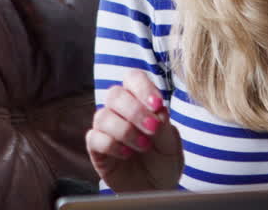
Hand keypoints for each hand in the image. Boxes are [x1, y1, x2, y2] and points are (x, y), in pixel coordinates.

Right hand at [85, 69, 183, 191]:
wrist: (157, 188)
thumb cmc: (164, 160)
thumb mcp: (171, 143)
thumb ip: (165, 125)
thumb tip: (158, 110)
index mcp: (139, 101)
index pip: (133, 78)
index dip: (143, 87)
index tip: (157, 104)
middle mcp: (119, 111)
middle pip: (115, 94)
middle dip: (135, 110)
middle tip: (153, 128)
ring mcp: (106, 129)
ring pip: (103, 116)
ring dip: (126, 130)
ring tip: (144, 146)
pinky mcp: (96, 149)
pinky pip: (95, 138)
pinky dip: (112, 145)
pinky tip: (127, 154)